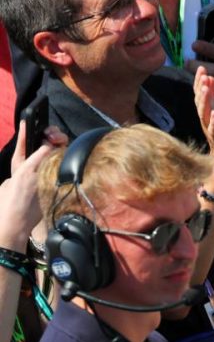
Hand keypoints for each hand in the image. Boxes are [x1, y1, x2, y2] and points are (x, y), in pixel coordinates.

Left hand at [0, 121, 67, 244]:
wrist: (19, 223)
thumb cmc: (17, 198)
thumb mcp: (26, 172)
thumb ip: (39, 155)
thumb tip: (52, 143)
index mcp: (21, 159)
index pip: (27, 138)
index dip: (32, 127)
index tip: (36, 117)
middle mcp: (32, 163)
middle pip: (44, 142)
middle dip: (51, 135)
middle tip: (57, 136)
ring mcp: (44, 170)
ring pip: (55, 150)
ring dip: (59, 143)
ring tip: (61, 142)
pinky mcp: (54, 178)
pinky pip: (62, 162)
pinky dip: (65, 154)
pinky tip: (67, 151)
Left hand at [186, 40, 213, 118]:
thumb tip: (201, 46)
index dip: (208, 49)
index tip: (194, 45)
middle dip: (198, 66)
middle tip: (187, 62)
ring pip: (212, 87)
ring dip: (198, 81)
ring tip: (188, 75)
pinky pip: (213, 99)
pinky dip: (202, 93)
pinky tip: (196, 88)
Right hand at [194, 66, 213, 171]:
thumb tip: (209, 77)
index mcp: (207, 110)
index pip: (200, 94)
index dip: (200, 81)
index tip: (201, 67)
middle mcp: (206, 119)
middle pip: (200, 102)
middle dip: (201, 88)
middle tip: (202, 75)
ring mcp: (211, 129)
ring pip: (204, 114)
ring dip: (205, 102)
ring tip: (206, 89)